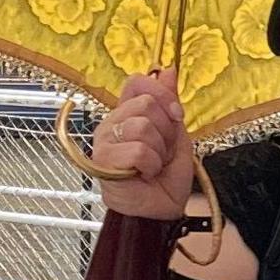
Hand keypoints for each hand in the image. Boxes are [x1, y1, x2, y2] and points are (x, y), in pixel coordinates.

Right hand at [89, 71, 197, 221]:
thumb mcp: (176, 135)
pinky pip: (138, 150)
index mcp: (127, 113)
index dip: (161, 93)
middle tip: (162, 151)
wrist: (162, 209)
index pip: (136, 82)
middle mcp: (111, 123)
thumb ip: (169, 104)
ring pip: (143, 127)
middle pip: (145, 104)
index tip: (176, 114)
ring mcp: (104, 141)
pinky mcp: (103, 161)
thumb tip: (169, 70)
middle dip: (166, 131)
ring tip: (153, 165)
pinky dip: (151, 165)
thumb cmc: (165, 177)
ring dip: (159, 151)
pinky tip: (144, 174)